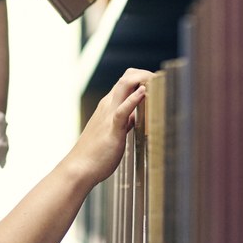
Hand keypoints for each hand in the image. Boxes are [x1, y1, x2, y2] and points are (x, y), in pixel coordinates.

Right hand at [63, 68, 152, 188]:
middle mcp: (108, 105)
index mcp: (108, 106)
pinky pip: (123, 110)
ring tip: (159, 82)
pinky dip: (133, 99)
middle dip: (146, 74)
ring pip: (124, 85)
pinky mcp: (112, 128)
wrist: (79, 168)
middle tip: (163, 82)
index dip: (143, 78)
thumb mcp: (112, 131)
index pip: (126, 81)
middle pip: (127, 77)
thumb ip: (123, 121)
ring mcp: (109, 115)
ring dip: (143, 79)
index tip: (159, 85)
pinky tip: (143, 93)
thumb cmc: (96, 154)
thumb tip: (136, 116)